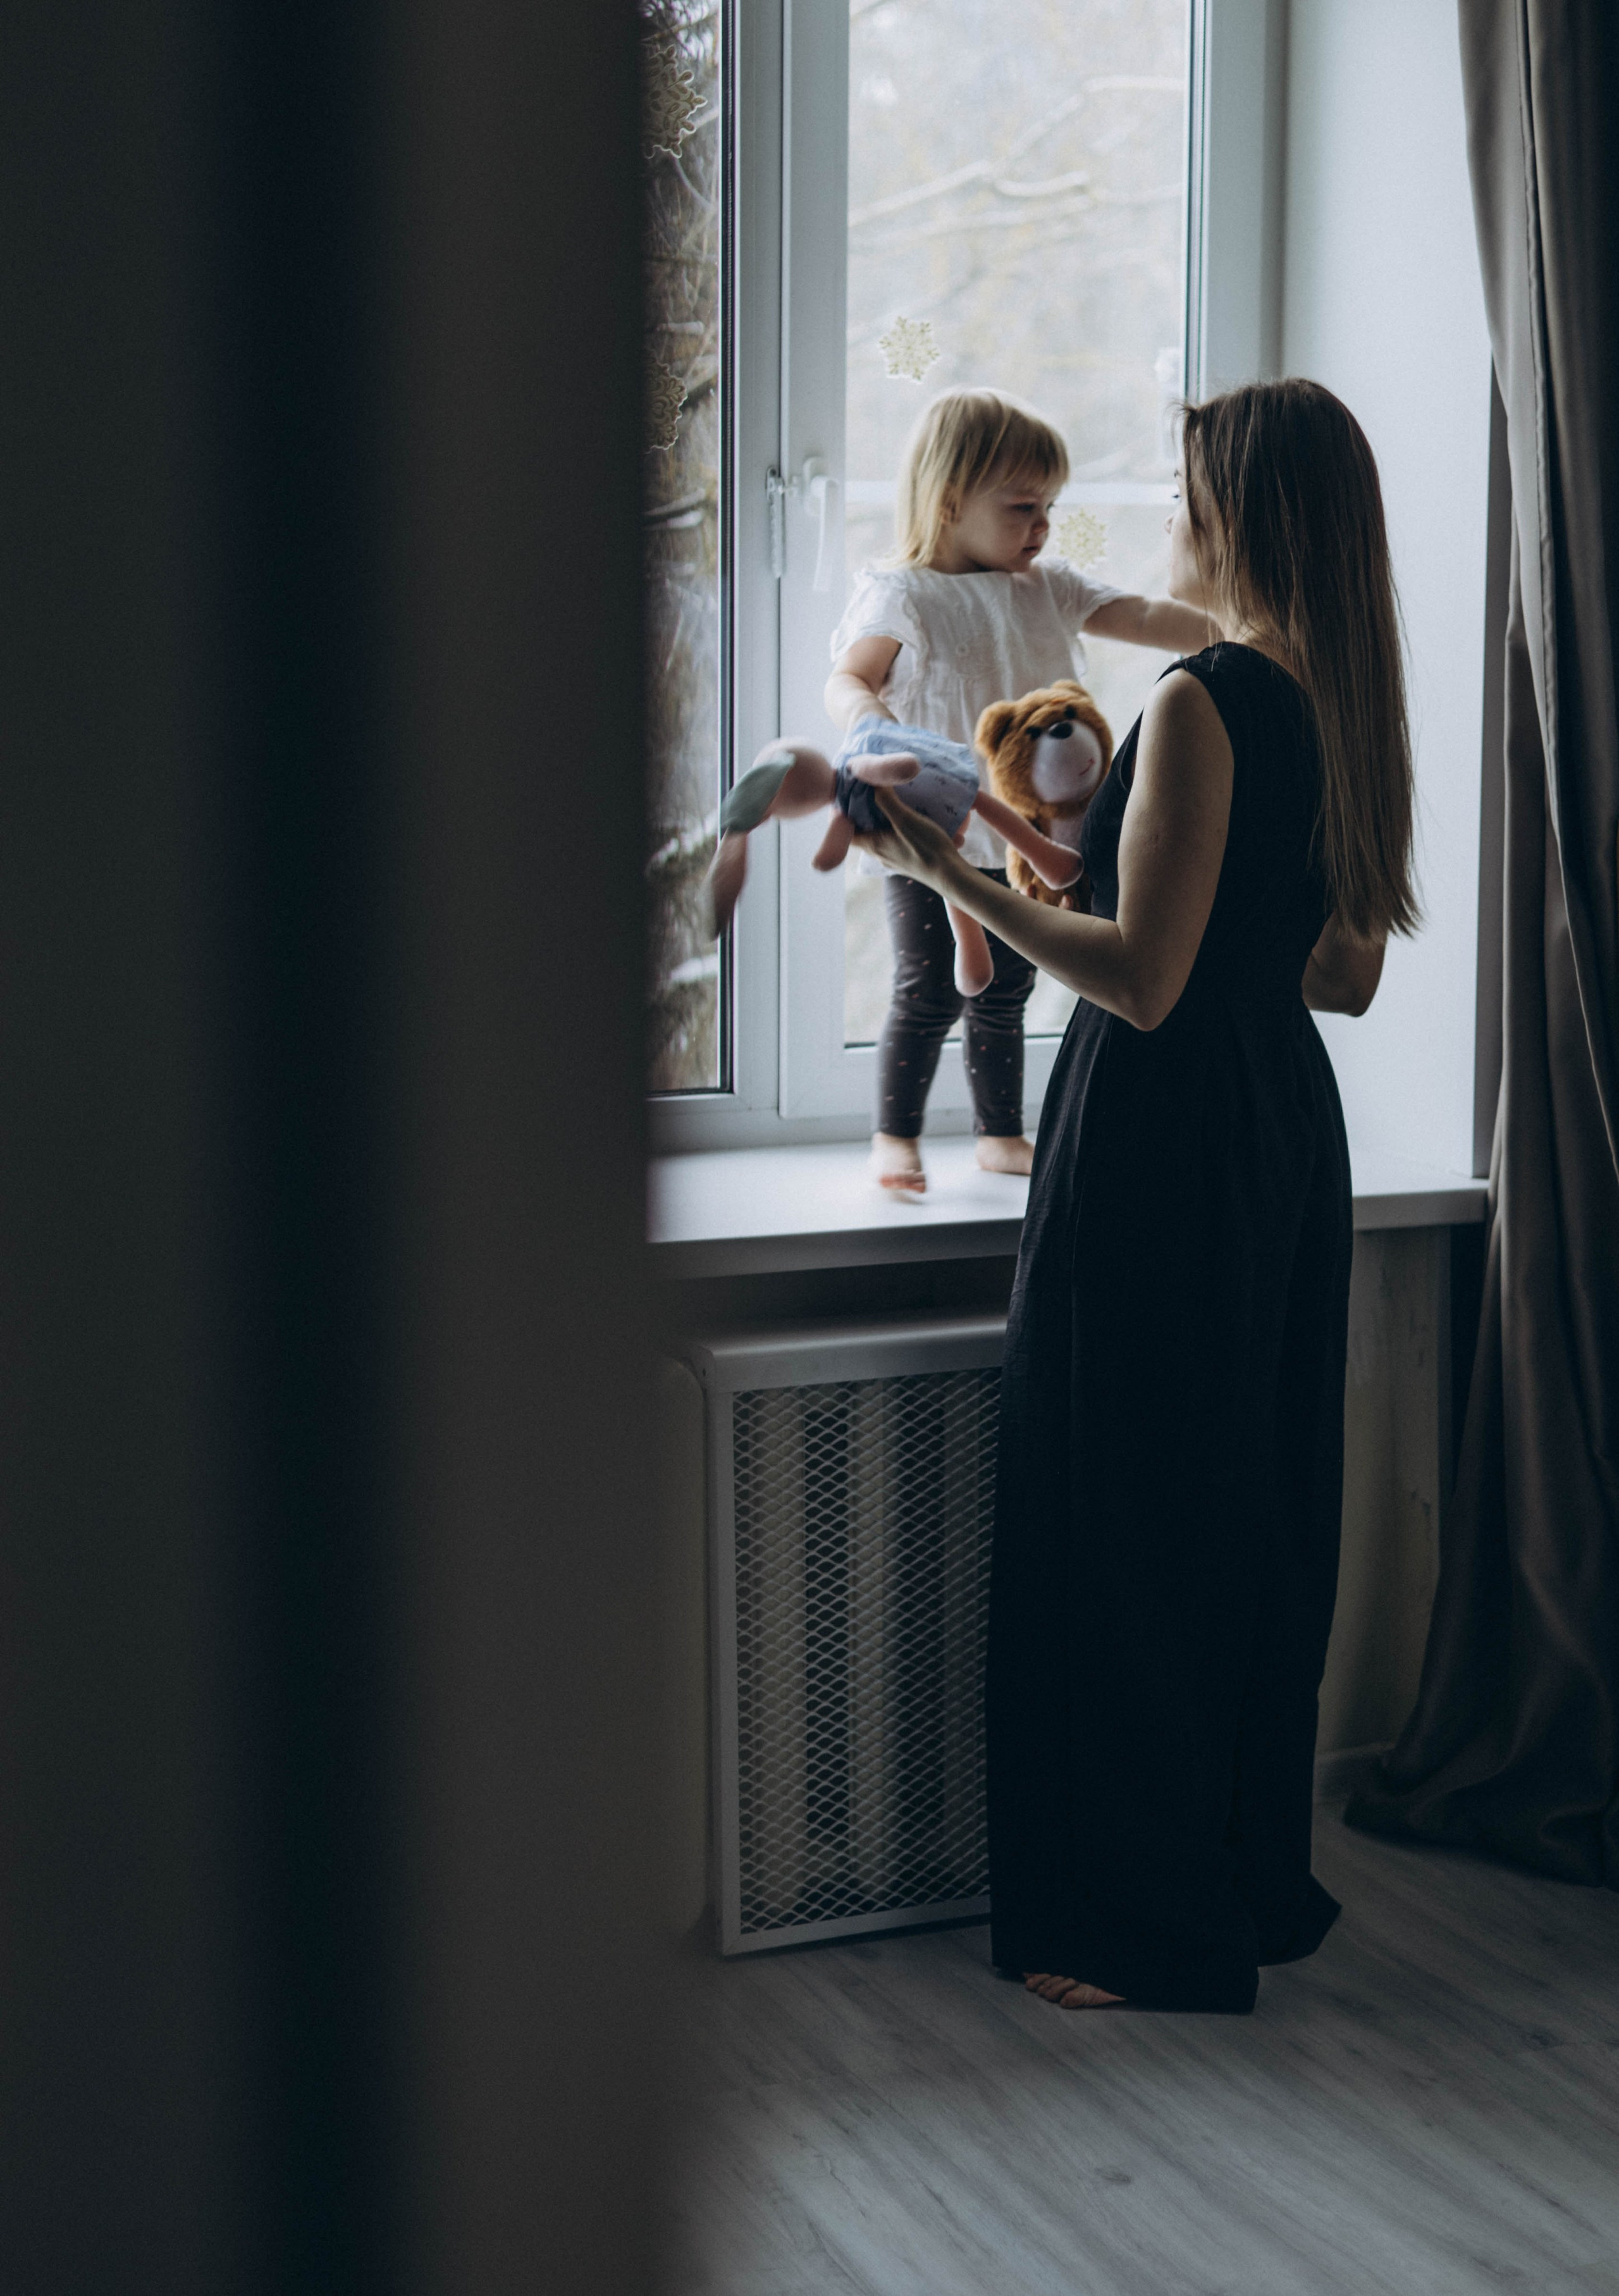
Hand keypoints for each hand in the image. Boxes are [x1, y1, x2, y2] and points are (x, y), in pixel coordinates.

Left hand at [851, 786, 968, 895]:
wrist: (951, 876)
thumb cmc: (926, 849)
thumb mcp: (904, 819)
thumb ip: (886, 801)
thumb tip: (872, 782)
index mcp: (873, 846)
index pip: (849, 833)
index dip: (846, 816)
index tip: (853, 798)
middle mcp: (881, 855)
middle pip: (867, 833)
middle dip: (870, 814)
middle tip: (876, 794)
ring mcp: (897, 860)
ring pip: (885, 836)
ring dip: (889, 821)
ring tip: (897, 802)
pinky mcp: (911, 861)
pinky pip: (902, 841)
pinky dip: (905, 829)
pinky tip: (917, 818)